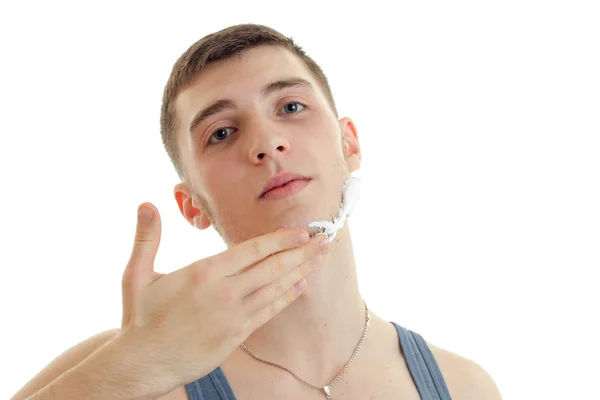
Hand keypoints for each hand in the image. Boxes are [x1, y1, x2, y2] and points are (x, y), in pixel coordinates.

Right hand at [118, 202, 328, 394]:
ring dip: (301, 272)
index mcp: (205, 272)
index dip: (281, 239)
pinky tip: (301, 288)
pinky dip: (287, 298)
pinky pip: (269, 312)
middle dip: (302, 252)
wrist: (145, 363)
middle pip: (273, 267)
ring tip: (319, 260)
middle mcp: (225, 292)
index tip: (301, 232)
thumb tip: (145, 203)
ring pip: (276, 289)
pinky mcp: (237, 335)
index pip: (253, 249)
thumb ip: (146, 237)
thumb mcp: (136, 274)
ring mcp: (234, 315)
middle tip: (325, 242)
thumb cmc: (140, 318)